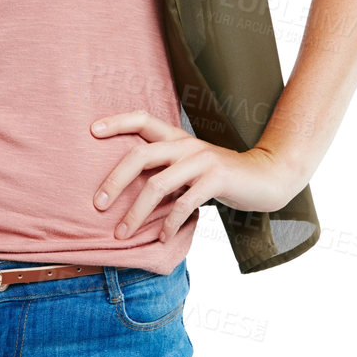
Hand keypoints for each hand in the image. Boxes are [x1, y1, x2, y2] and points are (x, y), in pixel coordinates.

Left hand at [90, 109, 307, 241]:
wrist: (265, 178)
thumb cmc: (220, 177)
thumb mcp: (189, 167)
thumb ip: (165, 170)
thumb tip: (127, 190)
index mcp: (176, 138)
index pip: (142, 119)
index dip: (117, 122)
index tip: (91, 131)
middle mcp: (186, 145)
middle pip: (140, 155)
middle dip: (114, 180)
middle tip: (97, 204)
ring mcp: (201, 160)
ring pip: (158, 185)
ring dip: (136, 212)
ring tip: (122, 233)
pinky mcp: (216, 179)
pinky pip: (184, 203)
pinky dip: (169, 223)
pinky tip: (162, 237)